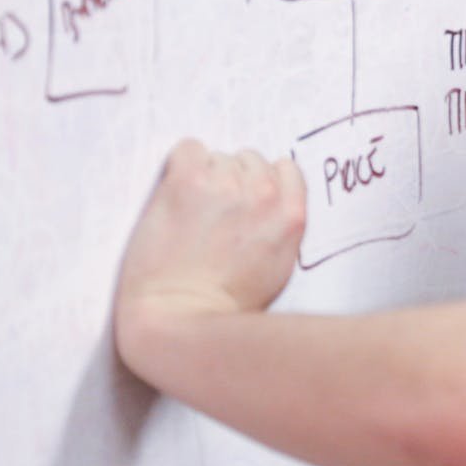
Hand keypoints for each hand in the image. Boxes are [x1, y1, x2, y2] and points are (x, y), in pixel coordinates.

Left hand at [115, 139, 306, 342]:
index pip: (285, 168)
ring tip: (191, 211)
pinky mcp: (187, 182)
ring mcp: (225, 185)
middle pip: (250, 160)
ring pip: (218, 156)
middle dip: (233, 181)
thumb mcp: (279, 265)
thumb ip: (282, 224)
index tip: (245, 201)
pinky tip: (175, 193)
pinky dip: (181, 165)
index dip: (262, 184)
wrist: (181, 317)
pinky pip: (189, 148)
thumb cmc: (227, 304)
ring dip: (206, 176)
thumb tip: (269, 199)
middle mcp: (263, 193)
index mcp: (290, 214)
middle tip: (213, 213)